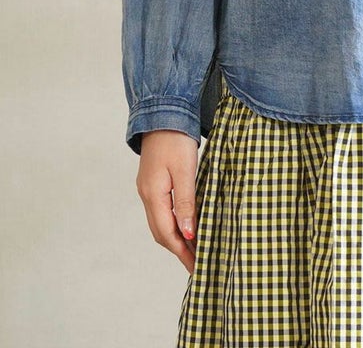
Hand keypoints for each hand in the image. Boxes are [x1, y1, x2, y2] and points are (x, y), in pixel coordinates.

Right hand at [136, 130, 199, 272]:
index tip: (196, 267)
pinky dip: (173, 223)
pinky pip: (161, 210)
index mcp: (153, 195)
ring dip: (175, 237)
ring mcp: (148, 188)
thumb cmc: (176, 139)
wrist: (164, 111)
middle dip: (178, 250)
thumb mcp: (185, 171)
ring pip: (160, 222)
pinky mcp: (153, 181)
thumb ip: (187, 203)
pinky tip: (185, 224)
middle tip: (198, 263)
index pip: (167, 233)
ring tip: (194, 248)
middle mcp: (147, 195)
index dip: (182, 252)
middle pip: (161, 232)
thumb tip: (188, 234)